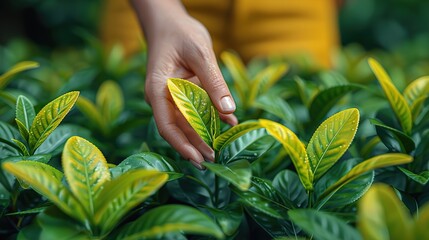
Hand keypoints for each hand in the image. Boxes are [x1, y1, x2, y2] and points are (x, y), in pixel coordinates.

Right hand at [132, 0, 236, 168]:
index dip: (182, 144)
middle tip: (213, 160)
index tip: (197, 158)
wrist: (170, 22)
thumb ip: (214, 82)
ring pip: (187, 122)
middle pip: (178, 128)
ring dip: (202, 136)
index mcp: (159, 89)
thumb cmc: (180, 33)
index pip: (167, 125)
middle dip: (195, 146)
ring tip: (218, 150)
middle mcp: (163, 97)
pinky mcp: (183, 93)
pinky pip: (196, 110)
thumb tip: (229, 111)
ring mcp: (172, 96)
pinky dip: (211, 117)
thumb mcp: (201, 54)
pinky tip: (228, 123)